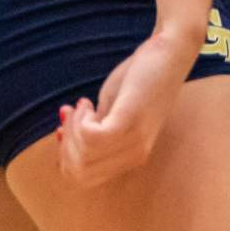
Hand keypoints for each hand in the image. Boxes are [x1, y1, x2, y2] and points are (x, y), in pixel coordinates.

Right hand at [58, 28, 198, 185]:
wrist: (170, 52)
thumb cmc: (139, 79)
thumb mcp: (109, 110)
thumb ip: (90, 129)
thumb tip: (59, 136)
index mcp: (133, 156)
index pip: (85, 178)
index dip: (65, 157)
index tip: (61, 129)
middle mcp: (136, 154)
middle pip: (80, 173)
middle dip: (64, 144)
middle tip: (68, 113)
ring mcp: (135, 140)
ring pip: (82, 158)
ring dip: (71, 129)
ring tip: (82, 105)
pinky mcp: (130, 122)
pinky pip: (90, 138)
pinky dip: (79, 120)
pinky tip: (87, 102)